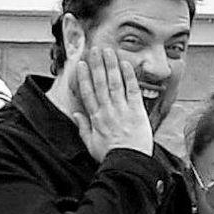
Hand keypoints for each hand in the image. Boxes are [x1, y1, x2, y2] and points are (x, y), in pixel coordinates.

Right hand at [63, 41, 160, 162]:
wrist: (128, 163)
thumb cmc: (111, 156)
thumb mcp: (91, 144)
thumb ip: (83, 128)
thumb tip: (77, 114)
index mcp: (96, 118)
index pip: (87, 93)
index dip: (83, 77)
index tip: (80, 65)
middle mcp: (107, 110)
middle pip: (100, 83)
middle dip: (96, 65)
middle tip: (94, 50)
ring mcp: (122, 109)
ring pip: (114, 83)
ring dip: (110, 65)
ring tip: (108, 51)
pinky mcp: (137, 110)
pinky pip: (132, 90)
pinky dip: (128, 76)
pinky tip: (125, 64)